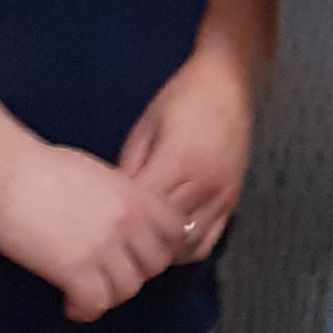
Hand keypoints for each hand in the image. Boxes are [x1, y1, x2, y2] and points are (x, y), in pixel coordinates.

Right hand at [0, 135, 186, 323]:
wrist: (2, 170)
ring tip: (87, 293)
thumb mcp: (95, 173)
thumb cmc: (38, 165)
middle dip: (135, 274)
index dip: (164, 247)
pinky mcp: (74, 268)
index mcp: (133, 194)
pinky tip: (70, 304)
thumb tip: (119, 216)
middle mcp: (127, 221)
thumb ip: (117, 197)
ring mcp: (102, 246)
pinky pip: (96, 304)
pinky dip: (85, 310)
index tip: (141, 255)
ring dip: (109, 296)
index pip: (176, 231)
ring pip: (128, 290)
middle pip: (155, 266)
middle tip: (110, 276)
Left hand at [119, 47, 256, 264]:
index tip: (99, 225)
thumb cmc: (182, 98)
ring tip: (140, 245)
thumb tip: (112, 203)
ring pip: (187, 245)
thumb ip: (130, 167)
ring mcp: (222, 196)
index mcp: (179, 161)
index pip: (142, 211)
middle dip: (138, 241)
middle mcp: (204, 184)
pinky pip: (208, 240)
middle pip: (164, 233)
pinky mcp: (233, 201)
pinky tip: (167, 240)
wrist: (229, 82)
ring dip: (162, 249)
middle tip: (115, 242)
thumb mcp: (146, 127)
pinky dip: (185, 248)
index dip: (119, 223)